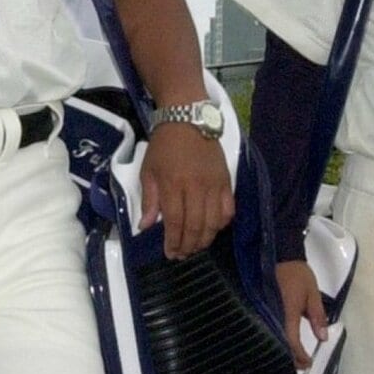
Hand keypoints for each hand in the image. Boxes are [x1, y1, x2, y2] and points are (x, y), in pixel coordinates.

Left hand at [139, 125, 234, 258]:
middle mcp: (195, 188)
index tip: (170, 253)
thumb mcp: (148, 171)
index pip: (175, 222)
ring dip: (205, 239)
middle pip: (195, 226)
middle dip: (189, 245)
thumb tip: (145, 226)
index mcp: (173, 185)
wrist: (187, 119)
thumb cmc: (163, 145)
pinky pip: (228, 209)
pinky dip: (222, 223)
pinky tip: (213, 228)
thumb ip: (149, 200)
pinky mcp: (226, 181)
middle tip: (182, 254)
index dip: (173, 242)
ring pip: (213, 222)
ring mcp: (214, 185)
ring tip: (196, 246)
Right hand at [276, 259, 327, 370]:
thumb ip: (318, 316)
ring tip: (292, 356)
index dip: (299, 355)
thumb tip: (323, 337)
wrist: (277, 255)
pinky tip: (280, 341)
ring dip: (282, 349)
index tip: (307, 363)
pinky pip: (266, 327)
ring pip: (271, 337)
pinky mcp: (260, 308)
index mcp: (287, 313)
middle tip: (301, 364)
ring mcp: (265, 312)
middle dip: (290, 357)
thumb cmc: (295, 273)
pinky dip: (274, 337)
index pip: (292, 341)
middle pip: (279, 343)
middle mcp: (273, 315)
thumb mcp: (313, 293)